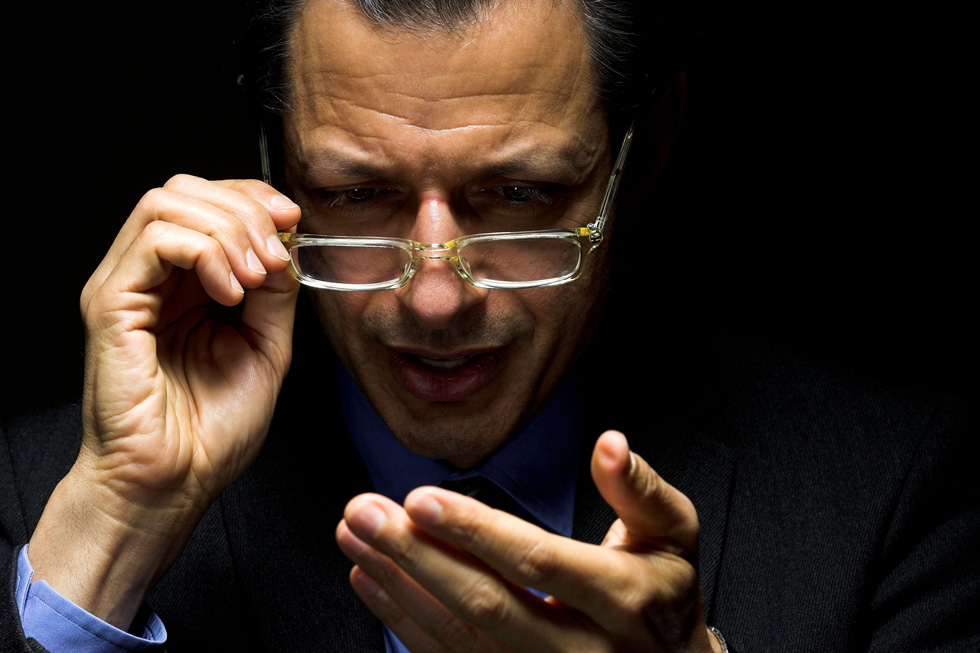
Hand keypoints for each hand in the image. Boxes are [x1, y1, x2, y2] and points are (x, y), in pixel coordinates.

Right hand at [29, 175, 300, 626]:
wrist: (174, 484)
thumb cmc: (210, 432)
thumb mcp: (266, 348)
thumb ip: (275, 293)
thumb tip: (287, 243)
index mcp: (186, 286)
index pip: (208, 204)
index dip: (252, 198)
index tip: (292, 220)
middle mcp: (152, 279)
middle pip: (186, 190)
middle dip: (244, 209)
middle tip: (275, 256)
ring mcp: (127, 287)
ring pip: (167, 202)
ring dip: (229, 229)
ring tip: (255, 279)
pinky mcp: (111, 304)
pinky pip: (155, 240)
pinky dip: (206, 252)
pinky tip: (231, 293)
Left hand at [337, 430, 720, 651]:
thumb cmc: (665, 591)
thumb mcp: (673, 533)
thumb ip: (640, 488)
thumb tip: (610, 443)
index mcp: (621, 598)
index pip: (538, 561)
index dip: (476, 532)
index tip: (420, 499)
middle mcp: (579, 648)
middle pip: (486, 603)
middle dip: (417, 556)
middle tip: (363, 514)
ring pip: (460, 635)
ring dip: (399, 584)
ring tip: (354, 538)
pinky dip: (404, 620)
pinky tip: (371, 581)